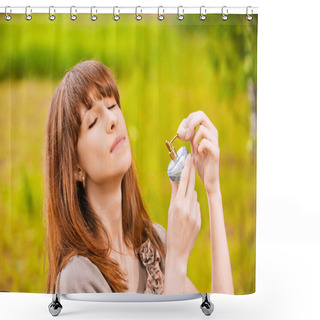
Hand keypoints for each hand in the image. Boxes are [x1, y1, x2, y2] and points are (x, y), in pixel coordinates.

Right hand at [167, 154, 200, 272]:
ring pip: (194, 196)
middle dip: (191, 172)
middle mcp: (187, 207)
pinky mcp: (199, 219)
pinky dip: (193, 206)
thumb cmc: (171, 229)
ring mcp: (194, 213)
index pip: (183, 182)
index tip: (188, 158)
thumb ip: (174, 195)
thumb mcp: (170, 210)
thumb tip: (176, 180)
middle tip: (192, 160)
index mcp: (177, 204)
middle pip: (191, 185)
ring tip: (182, 206)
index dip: (186, 169)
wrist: (178, 250)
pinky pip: (197, 206)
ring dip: (189, 195)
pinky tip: (187, 215)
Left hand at [177, 111, 219, 195]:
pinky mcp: (215, 152)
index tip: (183, 131)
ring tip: (194, 148)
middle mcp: (213, 134)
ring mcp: (215, 142)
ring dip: (193, 138)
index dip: (188, 120)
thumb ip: (191, 135)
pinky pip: (205, 143)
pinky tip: (198, 153)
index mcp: (208, 130)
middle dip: (189, 125)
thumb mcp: (194, 146)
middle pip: (201, 116)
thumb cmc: (202, 162)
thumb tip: (184, 124)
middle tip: (185, 136)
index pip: (199, 114)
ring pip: (202, 129)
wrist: (208, 178)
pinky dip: (199, 147)